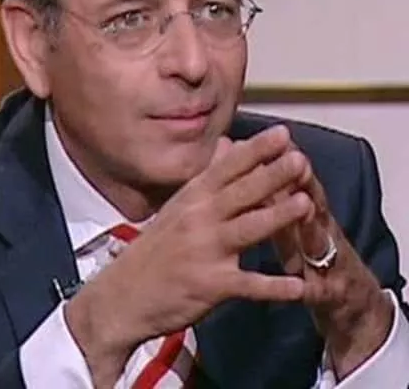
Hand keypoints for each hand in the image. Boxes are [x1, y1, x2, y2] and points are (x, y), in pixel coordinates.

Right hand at [65, 125, 312, 385]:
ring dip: (277, 217)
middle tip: (300, 159)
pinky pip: (247, 285)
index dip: (256, 150)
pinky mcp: (210, 286)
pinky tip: (298, 287)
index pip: (228, 168)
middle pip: (241, 192)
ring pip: (247, 229)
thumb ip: (209, 177)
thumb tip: (230, 144)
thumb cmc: (156, 248)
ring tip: (306, 204)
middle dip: (272, 175)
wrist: (123, 295)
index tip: (281, 134)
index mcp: (193, 197)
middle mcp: (199, 218)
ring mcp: (205, 251)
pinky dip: (272, 287)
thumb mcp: (178, 206)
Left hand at [274, 153, 392, 379]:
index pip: (292, 178)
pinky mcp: (328, 291)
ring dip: (312, 223)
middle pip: (312, 200)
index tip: (271, 136)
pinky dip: (312, 289)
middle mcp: (318, 226)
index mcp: (304, 207)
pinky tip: (303, 288)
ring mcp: (326, 257)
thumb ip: (266, 187)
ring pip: (320, 238)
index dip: (283, 157)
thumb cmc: (306, 247)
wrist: (342, 296)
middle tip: (297, 160)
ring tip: (305, 207)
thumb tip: (241, 154)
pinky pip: (320, 291)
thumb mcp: (286, 214)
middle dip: (304, 181)